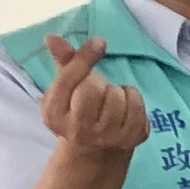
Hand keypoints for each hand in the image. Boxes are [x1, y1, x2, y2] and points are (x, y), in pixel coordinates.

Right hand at [35, 35, 151, 173]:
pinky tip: (125, 106)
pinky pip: (137, 105)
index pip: (69, 80)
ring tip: (110, 100)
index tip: (99, 43)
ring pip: (117, 96)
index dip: (84, 58)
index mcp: (54, 113)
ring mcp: (106, 137)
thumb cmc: (78, 110)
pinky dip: (133, 97)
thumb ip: (63, 62)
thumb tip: (52, 37)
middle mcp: (77, 129)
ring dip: (117, 90)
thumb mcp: (65, 88)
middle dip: (99, 81)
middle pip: (93, 88)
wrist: (96, 150)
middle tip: (97, 89)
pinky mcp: (131, 140)